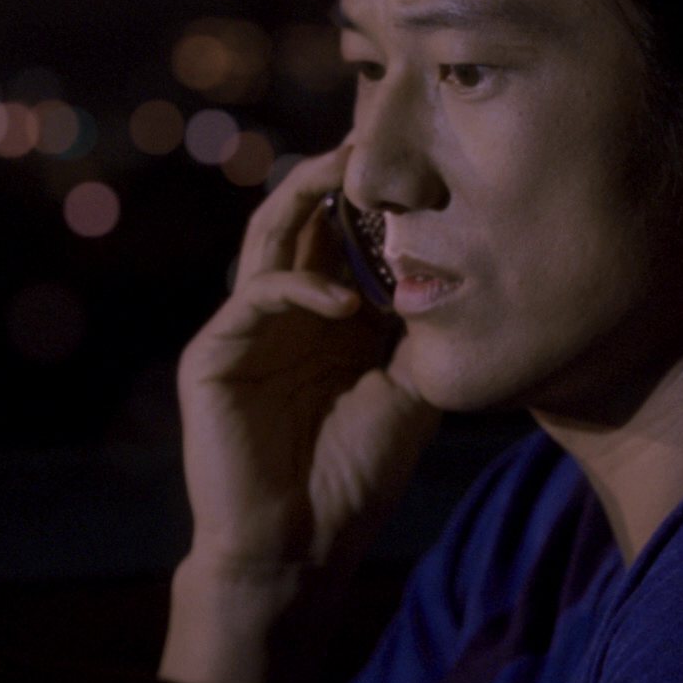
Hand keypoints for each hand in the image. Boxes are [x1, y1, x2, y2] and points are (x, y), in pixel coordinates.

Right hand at [162, 146, 439, 682]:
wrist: (303, 547)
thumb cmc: (357, 476)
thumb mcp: (410, 393)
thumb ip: (425, 334)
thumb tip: (469, 275)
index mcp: (330, 317)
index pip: (345, 238)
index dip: (373, 199)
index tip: (416, 157)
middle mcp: (286, 312)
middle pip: (302, 222)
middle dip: (331, 177)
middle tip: (369, 135)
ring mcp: (246, 330)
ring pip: (267, 240)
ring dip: (301, 199)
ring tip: (343, 168)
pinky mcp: (213, 355)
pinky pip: (253, 297)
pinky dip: (299, 287)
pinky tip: (344, 302)